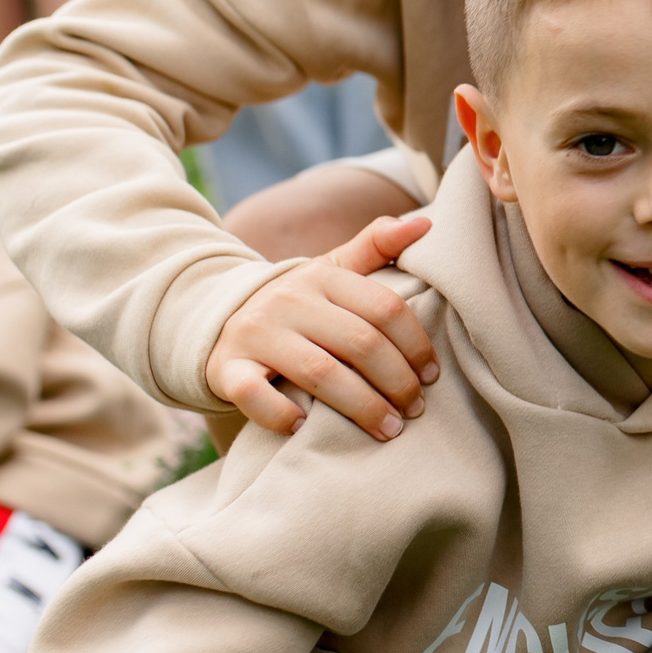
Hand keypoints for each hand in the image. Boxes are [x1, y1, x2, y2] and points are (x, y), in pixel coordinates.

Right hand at [205, 212, 438, 440]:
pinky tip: (306, 428)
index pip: (385, 309)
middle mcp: (289, 301)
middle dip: (397, 382)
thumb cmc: (299, 302)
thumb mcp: (334, 269)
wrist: (219, 318)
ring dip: (361, 407)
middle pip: (361, 344)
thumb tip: (426, 223)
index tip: (432, 376)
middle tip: (416, 410)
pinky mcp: (227, 368)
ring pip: (320, 374)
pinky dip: (281, 415)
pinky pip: (254, 394)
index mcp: (323, 276)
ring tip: (388, 429)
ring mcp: (256, 334)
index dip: (417, 346)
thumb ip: (377, 245)